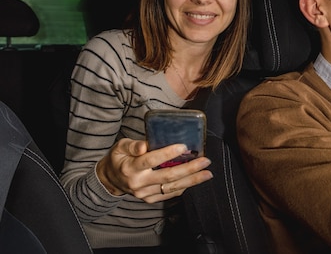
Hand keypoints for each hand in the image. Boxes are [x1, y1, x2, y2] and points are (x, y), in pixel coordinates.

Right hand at [96, 138, 212, 201]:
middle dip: (189, 169)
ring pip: (172, 187)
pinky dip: (183, 187)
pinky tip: (195, 180)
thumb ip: (132, 145)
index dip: (167, 153)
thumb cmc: (119, 158)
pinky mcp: (150, 199)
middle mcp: (138, 183)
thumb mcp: (120, 147)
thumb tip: (144, 145)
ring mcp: (144, 194)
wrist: (110, 180)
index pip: (151, 160)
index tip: (184, 147)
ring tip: (207, 173)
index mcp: (130, 167)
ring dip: (191, 180)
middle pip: (167, 176)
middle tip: (205, 161)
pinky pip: (170, 194)